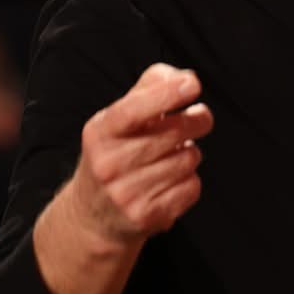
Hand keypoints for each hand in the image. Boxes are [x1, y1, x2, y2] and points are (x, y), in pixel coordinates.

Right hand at [63, 63, 213, 246]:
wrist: (93, 216)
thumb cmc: (113, 155)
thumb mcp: (117, 121)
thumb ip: (147, 90)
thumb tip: (182, 77)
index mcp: (99, 133)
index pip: (133, 110)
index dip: (165, 94)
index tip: (192, 84)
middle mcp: (109, 164)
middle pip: (174, 133)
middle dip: (196, 120)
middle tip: (200, 117)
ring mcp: (127, 193)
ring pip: (188, 159)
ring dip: (189, 153)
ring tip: (171, 156)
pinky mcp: (147, 216)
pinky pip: (192, 187)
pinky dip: (190, 180)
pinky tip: (171, 180)